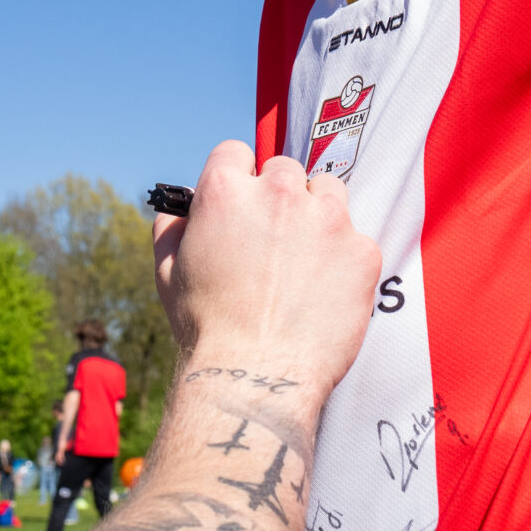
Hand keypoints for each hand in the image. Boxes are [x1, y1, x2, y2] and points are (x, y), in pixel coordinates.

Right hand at [154, 141, 378, 403]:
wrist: (256, 377)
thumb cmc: (207, 330)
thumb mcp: (168, 272)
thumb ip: (171, 230)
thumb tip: (179, 213)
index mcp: (225, 191)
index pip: (235, 152)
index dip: (237, 178)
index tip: (243, 201)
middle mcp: (278, 193)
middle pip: (285, 170)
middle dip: (279, 198)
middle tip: (273, 241)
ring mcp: (327, 219)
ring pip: (328, 192)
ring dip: (318, 215)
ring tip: (303, 261)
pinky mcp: (362, 251)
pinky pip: (356, 239)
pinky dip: (344, 260)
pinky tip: (324, 292)